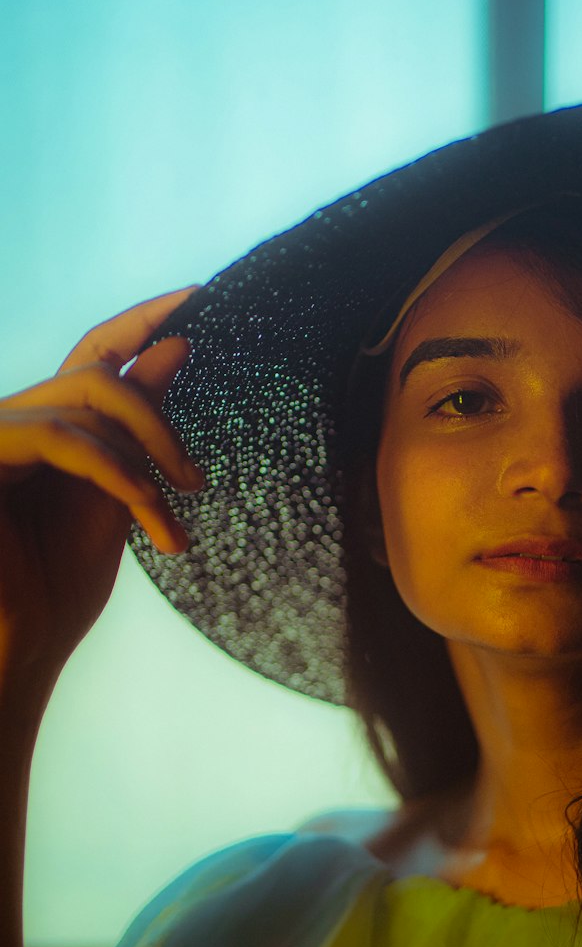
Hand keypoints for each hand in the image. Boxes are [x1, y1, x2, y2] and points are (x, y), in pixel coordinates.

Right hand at [0, 287, 203, 697]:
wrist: (16, 650)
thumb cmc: (59, 590)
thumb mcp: (121, 498)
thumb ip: (142, 428)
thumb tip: (177, 346)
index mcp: (49, 428)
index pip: (97, 355)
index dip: (143, 320)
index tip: (199, 295)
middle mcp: (16, 421)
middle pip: (97, 373)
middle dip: (158, 416)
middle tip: (197, 480)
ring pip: (82, 398)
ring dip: (146, 450)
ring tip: (178, 507)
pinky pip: (59, 437)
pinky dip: (114, 468)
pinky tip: (148, 507)